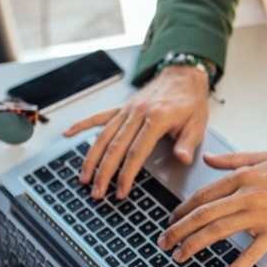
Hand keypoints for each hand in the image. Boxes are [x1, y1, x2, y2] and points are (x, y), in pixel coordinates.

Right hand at [63, 65, 209, 198]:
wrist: (183, 75)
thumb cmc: (191, 101)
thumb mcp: (198, 124)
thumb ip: (187, 144)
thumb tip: (182, 159)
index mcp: (157, 118)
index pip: (136, 151)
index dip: (126, 174)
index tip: (120, 191)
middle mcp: (138, 113)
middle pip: (115, 146)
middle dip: (103, 172)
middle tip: (96, 192)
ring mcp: (127, 109)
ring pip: (103, 135)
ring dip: (92, 158)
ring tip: (84, 177)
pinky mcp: (122, 107)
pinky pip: (99, 116)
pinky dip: (82, 124)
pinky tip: (68, 133)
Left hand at [158, 152, 266, 266]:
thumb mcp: (264, 158)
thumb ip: (233, 160)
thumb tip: (207, 158)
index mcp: (243, 176)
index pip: (204, 194)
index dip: (182, 209)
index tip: (171, 220)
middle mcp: (248, 195)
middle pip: (204, 214)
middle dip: (179, 229)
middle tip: (164, 242)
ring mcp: (261, 216)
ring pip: (218, 231)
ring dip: (195, 245)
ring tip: (180, 256)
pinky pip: (249, 255)